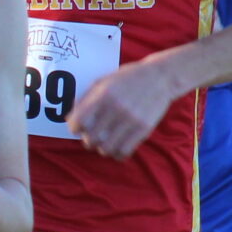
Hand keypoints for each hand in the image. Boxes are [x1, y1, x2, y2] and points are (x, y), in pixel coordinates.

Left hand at [66, 59, 180, 158]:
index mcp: (103, 95)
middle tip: (93, 136)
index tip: (78, 128)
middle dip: (88, 140)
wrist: (160, 77)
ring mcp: (131, 120)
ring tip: (106, 142)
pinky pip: (124, 152)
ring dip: (102, 148)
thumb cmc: (127, 78)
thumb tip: (71, 120)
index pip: (79, 122)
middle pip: (91, 139)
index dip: (74, 128)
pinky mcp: (144, 129)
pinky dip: (117, 153)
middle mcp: (116, 108)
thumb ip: (86, 99)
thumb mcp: (103, 81)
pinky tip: (118, 147)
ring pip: (106, 149)